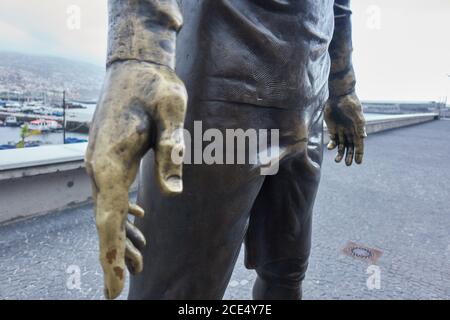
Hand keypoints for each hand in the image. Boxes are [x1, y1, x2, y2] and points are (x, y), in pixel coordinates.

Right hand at [85, 60, 186, 298]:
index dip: (111, 255)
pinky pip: (115, 193)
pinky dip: (125, 213)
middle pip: (106, 219)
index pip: (109, 218)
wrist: (136, 65)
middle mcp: (100, 166)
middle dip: (116, 254)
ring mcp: (103, 161)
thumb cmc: (156, 86)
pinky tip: (139, 222)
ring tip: (140, 259)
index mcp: (111, 161)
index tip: (115, 286)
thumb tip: (174, 192)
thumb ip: (171, 149)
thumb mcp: (171, 112)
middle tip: (124, 287)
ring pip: (110, 208)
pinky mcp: (111, 156)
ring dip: (123, 235)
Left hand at [324, 93, 365, 165]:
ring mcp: (341, 131)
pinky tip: (330, 148)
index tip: (358, 163)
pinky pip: (333, 140)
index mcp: (357, 130)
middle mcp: (350, 132)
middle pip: (350, 148)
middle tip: (348, 164)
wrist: (339, 95)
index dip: (359, 154)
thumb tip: (364, 137)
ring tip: (337, 161)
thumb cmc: (350, 103)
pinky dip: (332, 145)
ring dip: (340, 154)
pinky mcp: (332, 129)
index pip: (359, 145)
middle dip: (349, 156)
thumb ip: (359, 125)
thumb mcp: (356, 114)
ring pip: (341, 146)